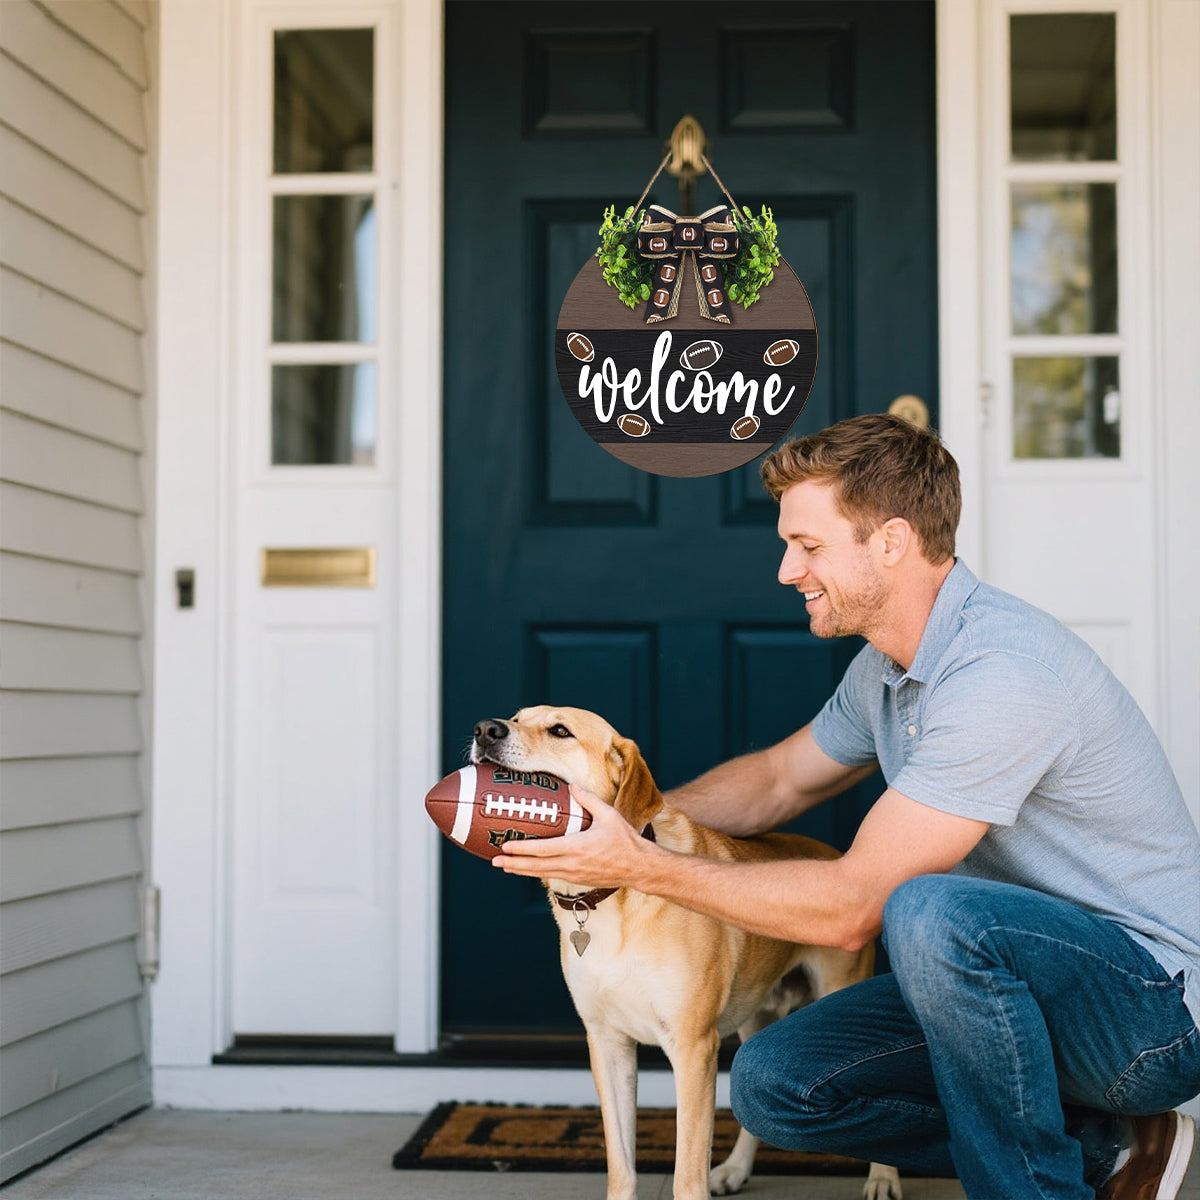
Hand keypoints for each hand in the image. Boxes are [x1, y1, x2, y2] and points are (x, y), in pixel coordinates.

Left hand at [491, 784, 653, 887]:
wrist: (639, 867)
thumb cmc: (625, 841)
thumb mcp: (609, 815)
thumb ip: (588, 800)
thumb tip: (572, 786)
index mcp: (577, 848)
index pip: (542, 850)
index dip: (521, 850)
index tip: (505, 847)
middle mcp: (572, 864)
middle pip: (536, 867)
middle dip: (513, 864)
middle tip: (494, 861)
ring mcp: (574, 875)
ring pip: (542, 874)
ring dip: (522, 871)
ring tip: (504, 867)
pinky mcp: (578, 880)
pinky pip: (552, 876)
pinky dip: (537, 873)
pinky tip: (529, 869)